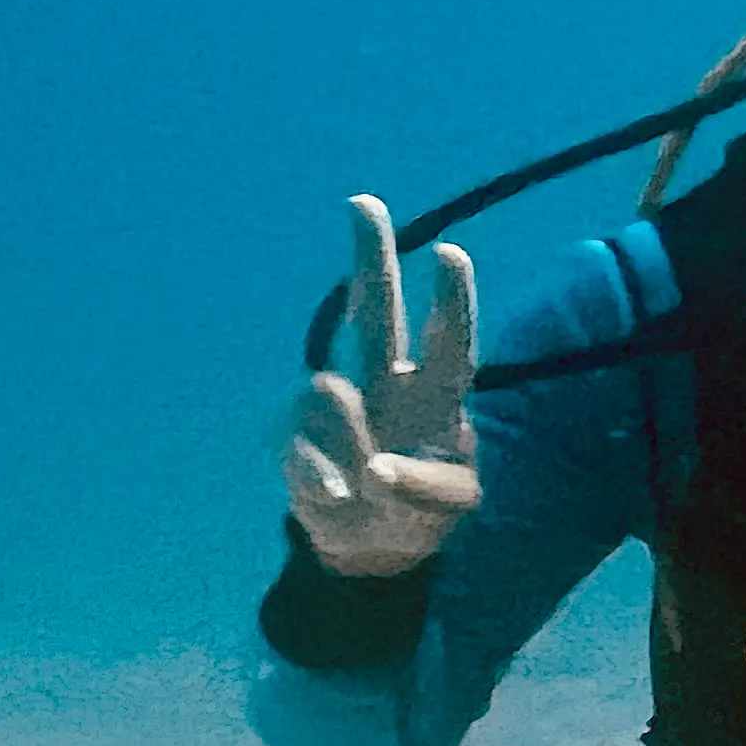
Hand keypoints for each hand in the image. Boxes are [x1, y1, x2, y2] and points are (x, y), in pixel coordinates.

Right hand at [283, 195, 479, 577]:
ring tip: (366, 479)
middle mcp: (387, 382)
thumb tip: (375, 469)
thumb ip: (425, 489)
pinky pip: (302, 448)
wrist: (371, 546)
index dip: (451, 300)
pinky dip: (319, 476)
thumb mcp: (451, 508)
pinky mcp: (294, 432)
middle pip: (377, 310)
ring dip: (346, 438)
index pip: (451, 340)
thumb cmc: (425, 511)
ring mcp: (336, 401)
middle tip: (364, 200)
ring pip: (328, 391)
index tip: (450, 252)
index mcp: (438, 392)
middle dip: (369, 257)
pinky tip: (334, 493)